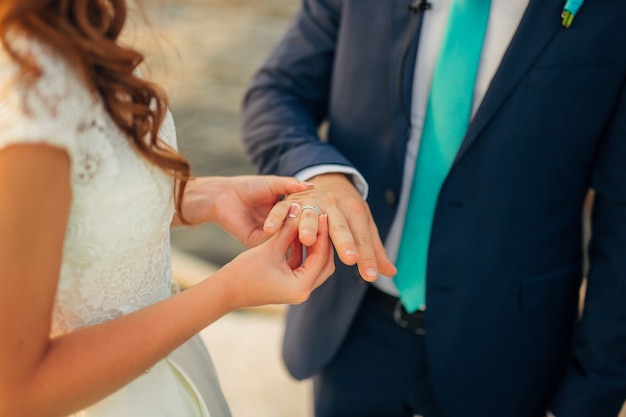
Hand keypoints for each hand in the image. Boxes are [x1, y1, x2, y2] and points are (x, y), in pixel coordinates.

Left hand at [173, 175, 312, 246]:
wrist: (222, 194)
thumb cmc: (247, 186)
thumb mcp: (273, 184)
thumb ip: (291, 185)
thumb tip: (312, 187)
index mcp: (283, 215)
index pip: (302, 219)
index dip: (314, 219)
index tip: (328, 216)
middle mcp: (278, 228)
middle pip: (297, 233)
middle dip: (309, 232)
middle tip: (323, 230)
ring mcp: (268, 237)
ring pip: (286, 240)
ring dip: (297, 238)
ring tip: (311, 234)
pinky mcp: (256, 243)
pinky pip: (272, 244)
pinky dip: (282, 240)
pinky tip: (292, 237)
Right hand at [221, 203, 334, 307]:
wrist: (224, 290)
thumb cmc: (244, 272)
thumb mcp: (269, 248)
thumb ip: (287, 230)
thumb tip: (300, 209)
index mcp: (301, 287)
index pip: (321, 258)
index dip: (322, 235)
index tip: (323, 215)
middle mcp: (302, 292)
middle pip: (324, 264)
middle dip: (323, 242)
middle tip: (321, 220)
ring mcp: (295, 289)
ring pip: (314, 264)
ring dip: (312, 245)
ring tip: (310, 224)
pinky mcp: (287, 285)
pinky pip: (301, 265)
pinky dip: (301, 251)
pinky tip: (296, 234)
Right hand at [272, 173, 395, 281]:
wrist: (327, 178)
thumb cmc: (347, 209)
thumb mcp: (363, 224)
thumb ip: (374, 249)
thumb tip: (391, 273)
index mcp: (355, 212)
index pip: (363, 237)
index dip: (367, 256)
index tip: (371, 276)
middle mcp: (335, 206)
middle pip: (340, 226)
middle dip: (344, 242)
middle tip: (350, 258)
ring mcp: (312, 202)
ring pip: (310, 215)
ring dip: (308, 227)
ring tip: (307, 240)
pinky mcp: (292, 201)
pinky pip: (281, 210)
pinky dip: (275, 219)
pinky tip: (270, 231)